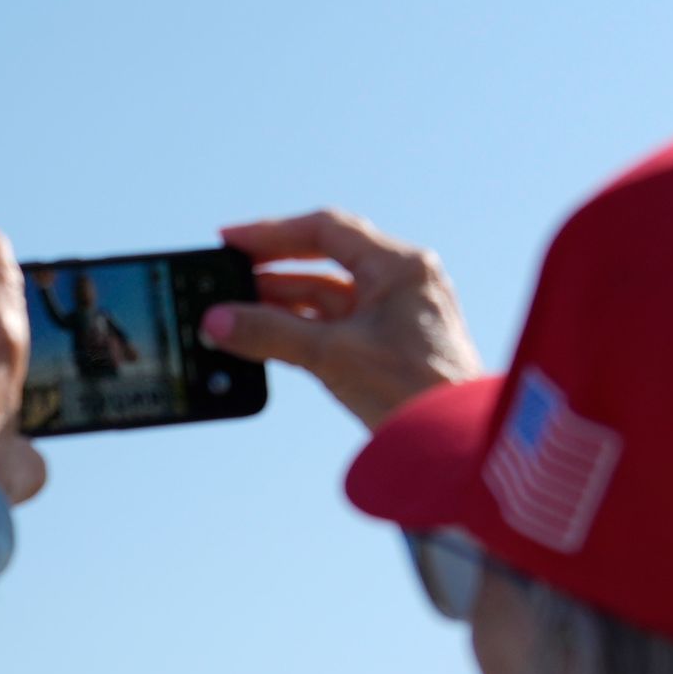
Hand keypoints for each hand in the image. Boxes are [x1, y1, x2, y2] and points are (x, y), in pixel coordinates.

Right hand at [201, 211, 482, 431]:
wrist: (455, 443)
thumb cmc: (412, 392)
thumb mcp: (331, 356)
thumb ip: (270, 333)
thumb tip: (216, 321)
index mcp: (399, 266)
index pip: (326, 230)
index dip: (272, 233)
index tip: (230, 240)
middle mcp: (401, 281)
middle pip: (324, 259)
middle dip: (273, 268)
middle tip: (228, 275)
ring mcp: (397, 313)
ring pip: (328, 295)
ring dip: (282, 302)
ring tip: (236, 311)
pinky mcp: (389, 345)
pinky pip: (335, 324)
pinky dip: (300, 328)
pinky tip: (266, 337)